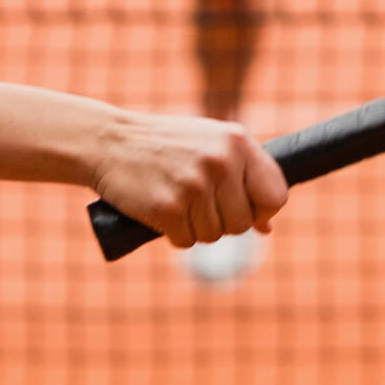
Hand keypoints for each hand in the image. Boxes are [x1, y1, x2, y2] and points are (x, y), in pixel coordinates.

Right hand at [93, 113, 287, 247]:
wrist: (107, 141)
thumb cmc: (164, 145)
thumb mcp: (209, 145)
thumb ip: (243, 177)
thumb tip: (267, 227)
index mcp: (237, 142)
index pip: (276, 195)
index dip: (262, 210)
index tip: (243, 208)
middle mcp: (220, 162)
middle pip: (243, 223)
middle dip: (222, 222)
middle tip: (196, 202)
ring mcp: (193, 185)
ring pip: (214, 236)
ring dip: (195, 228)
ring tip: (175, 199)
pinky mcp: (167, 208)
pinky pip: (186, 242)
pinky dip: (173, 234)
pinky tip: (160, 209)